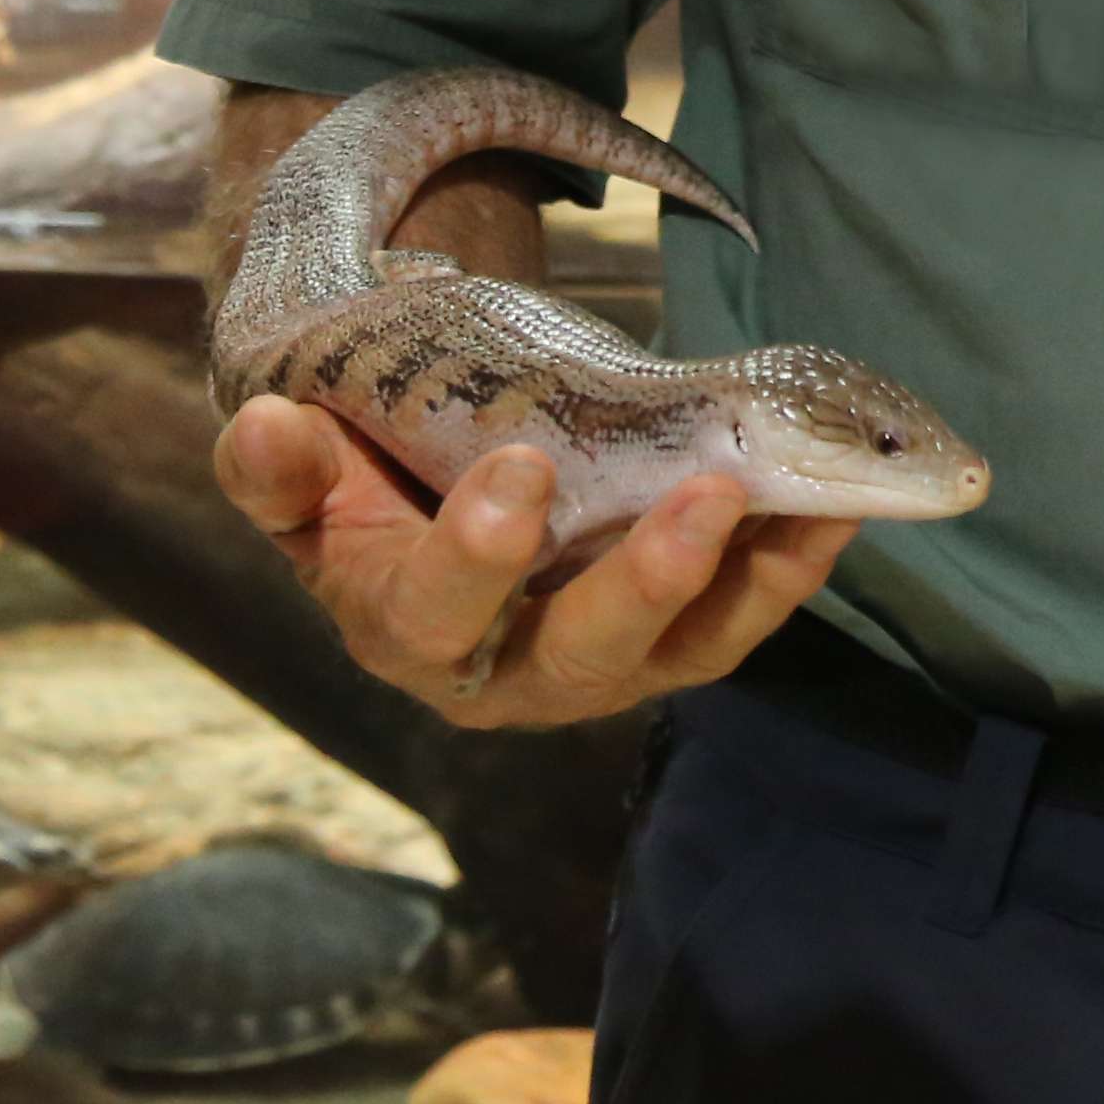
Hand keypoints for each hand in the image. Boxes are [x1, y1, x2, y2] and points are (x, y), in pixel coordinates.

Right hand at [211, 398, 860, 730]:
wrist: (419, 492)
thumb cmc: (357, 484)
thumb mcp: (301, 474)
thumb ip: (277, 465)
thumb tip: (272, 428)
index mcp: (404, 632)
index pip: (437, 615)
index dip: (479, 554)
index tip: (520, 469)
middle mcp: (511, 675)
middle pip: (583, 655)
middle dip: (646, 582)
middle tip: (702, 497)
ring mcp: (605, 664)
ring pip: (681, 649)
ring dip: (745, 579)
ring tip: (796, 499)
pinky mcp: (673, 644)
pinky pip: (740, 619)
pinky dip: (790, 566)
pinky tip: (831, 501)